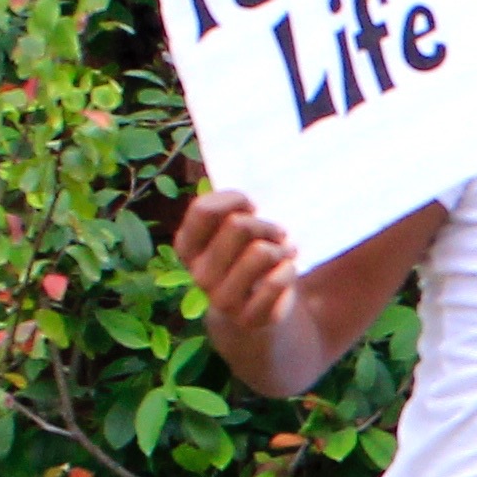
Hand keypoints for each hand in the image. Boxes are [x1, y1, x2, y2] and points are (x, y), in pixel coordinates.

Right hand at [173, 190, 298, 338]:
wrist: (253, 316)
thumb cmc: (245, 259)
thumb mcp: (231, 233)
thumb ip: (233, 207)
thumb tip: (253, 159)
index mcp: (188, 247)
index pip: (204, 209)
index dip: (234, 199)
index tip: (253, 205)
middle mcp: (199, 274)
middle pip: (239, 226)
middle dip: (266, 224)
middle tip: (277, 233)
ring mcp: (222, 298)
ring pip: (259, 252)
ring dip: (281, 248)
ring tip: (285, 252)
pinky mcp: (249, 317)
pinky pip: (275, 282)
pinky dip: (289, 271)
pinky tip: (288, 271)